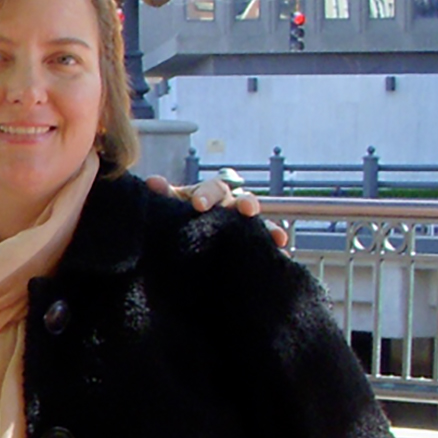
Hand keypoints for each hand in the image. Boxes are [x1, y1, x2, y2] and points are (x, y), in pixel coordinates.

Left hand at [147, 171, 285, 247]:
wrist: (175, 244)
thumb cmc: (174, 217)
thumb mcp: (168, 208)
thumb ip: (164, 196)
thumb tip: (153, 181)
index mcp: (209, 194)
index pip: (212, 189)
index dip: (207, 195)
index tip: (198, 205)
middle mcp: (230, 206)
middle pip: (242, 201)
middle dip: (245, 204)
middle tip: (246, 210)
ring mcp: (241, 225)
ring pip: (259, 223)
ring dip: (268, 228)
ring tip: (277, 238)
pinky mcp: (249, 244)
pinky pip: (265, 245)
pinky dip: (274, 249)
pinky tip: (284, 255)